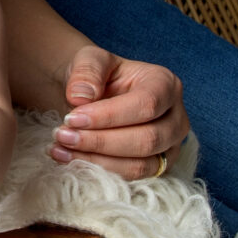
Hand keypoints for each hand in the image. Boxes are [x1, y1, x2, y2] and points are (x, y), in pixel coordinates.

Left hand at [50, 48, 188, 178]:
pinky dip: (100, 171)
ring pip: (141, 164)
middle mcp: (176, 116)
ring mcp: (171, 145)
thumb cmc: (97, 75)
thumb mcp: (90, 60)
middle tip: (62, 136)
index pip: (145, 104)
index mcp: (165, 83)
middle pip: (147, 139)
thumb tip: (81, 98)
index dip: (109, 116)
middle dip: (100, 141)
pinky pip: (134, 177)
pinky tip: (70, 159)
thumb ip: (86, 71)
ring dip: (98, 160)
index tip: (72, 119)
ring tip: (61, 148)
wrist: (94, 94)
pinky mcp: (158, 166)